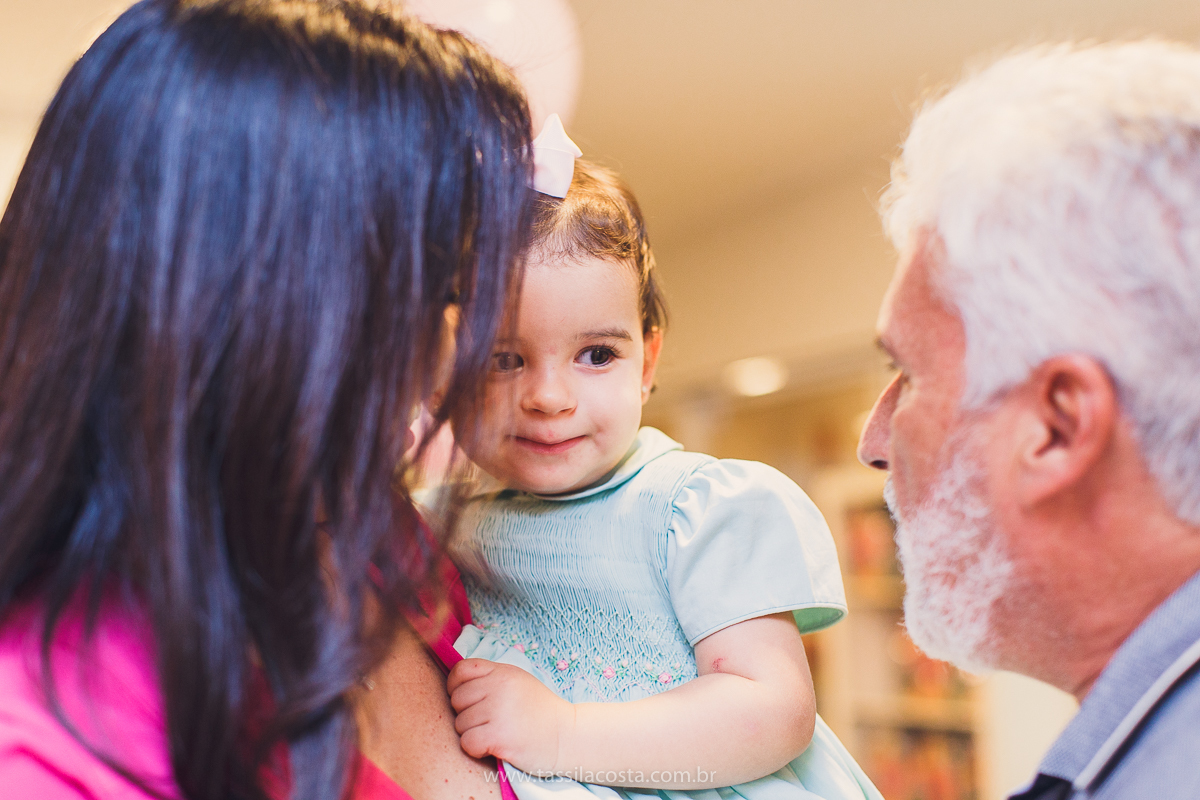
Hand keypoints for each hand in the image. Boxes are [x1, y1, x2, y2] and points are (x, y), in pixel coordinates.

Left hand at [447, 658, 573, 774]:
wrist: (567, 736)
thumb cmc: (539, 711)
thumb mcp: (518, 681)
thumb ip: (491, 677)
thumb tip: (457, 682)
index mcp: (503, 671)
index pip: (460, 670)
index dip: (456, 686)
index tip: (468, 700)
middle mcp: (499, 687)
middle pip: (456, 700)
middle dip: (466, 714)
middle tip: (487, 721)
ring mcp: (499, 710)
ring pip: (460, 724)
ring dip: (472, 733)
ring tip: (495, 733)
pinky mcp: (499, 735)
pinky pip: (467, 743)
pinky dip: (476, 749)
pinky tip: (492, 746)